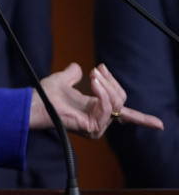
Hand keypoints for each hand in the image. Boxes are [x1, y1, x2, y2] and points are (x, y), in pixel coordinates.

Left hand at [29, 62, 163, 137]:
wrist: (35, 102)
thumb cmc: (46, 94)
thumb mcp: (63, 80)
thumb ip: (73, 74)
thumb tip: (78, 67)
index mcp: (97, 109)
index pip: (126, 116)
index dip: (144, 120)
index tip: (160, 124)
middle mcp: (100, 120)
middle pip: (122, 99)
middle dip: (111, 81)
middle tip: (96, 69)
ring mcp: (97, 126)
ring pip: (116, 103)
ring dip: (105, 85)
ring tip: (93, 74)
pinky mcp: (93, 128)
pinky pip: (107, 108)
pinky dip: (102, 93)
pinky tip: (93, 83)